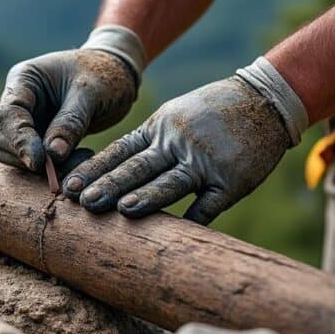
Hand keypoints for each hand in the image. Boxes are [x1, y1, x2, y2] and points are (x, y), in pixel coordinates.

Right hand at [0, 26, 144, 171]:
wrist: (118, 73)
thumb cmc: (104, 73)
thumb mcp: (90, 93)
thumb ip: (70, 122)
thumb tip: (52, 156)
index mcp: (23, 79)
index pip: (8, 114)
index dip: (19, 140)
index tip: (39, 162)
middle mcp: (18, 100)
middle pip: (2, 137)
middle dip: (28, 157)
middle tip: (62, 168)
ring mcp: (26, 120)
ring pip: (13, 153)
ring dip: (40, 167)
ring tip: (78, 161)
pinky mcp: (38, 137)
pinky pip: (34, 159)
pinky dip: (53, 167)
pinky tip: (80, 159)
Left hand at [62, 58, 307, 223]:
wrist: (264, 100)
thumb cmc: (211, 112)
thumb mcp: (172, 116)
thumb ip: (146, 143)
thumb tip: (110, 171)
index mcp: (158, 129)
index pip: (119, 151)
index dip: (95, 169)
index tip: (70, 185)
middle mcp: (177, 144)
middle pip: (138, 167)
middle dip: (109, 185)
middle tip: (83, 201)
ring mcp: (205, 162)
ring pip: (170, 182)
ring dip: (146, 197)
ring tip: (122, 210)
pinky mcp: (232, 179)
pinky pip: (210, 204)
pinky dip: (194, 219)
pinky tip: (176, 233)